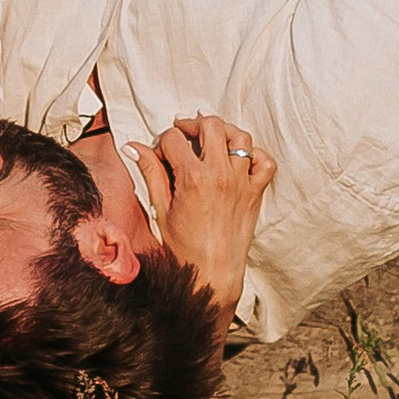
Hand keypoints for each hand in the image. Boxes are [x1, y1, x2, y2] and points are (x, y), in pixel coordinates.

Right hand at [140, 112, 275, 322]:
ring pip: (241, 137)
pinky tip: (239, 158)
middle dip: (192, 124)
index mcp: (193, 178)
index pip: (174, 138)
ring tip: (211, 138)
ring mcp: (242, 182)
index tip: (160, 155)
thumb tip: (133, 146)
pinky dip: (255, 154)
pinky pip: (265, 161)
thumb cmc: (183, 246)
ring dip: (224, 131)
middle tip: (184, 133)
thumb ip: (150, 172)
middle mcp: (220, 175)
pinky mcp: (255, 192)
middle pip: (211, 125)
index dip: (162, 143)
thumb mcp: (160, 208)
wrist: (211, 273)